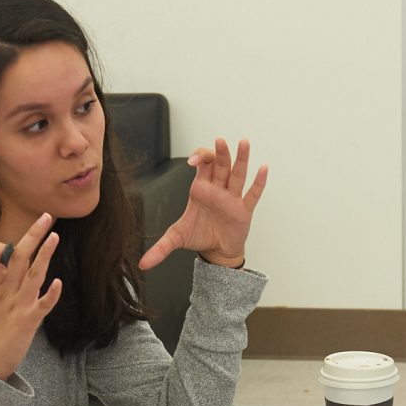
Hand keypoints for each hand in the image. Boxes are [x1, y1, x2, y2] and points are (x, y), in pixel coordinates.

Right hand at [0, 212, 61, 382]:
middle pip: (18, 256)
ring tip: (54, 236)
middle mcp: (9, 292)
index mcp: (1, 287)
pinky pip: (41, 306)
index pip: (2, 257)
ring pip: (31, 275)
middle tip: (46, 216)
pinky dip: (50, 294)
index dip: (12, 243)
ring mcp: (18, 306)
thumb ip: (6, 284)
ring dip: (43, 255)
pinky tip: (58, 283)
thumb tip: (16, 267)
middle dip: (32, 235)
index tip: (30, 233)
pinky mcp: (27, 322)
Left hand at [140, 137, 267, 270]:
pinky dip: (259, 182)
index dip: (199, 158)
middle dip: (221, 153)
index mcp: (201, 188)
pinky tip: (264, 169)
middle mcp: (218, 189)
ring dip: (242, 159)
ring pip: (238, 174)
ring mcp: (232, 198)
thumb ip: (160, 248)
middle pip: (221, 165)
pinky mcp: (244, 210)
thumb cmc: (199, 237)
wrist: (217, 252)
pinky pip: (252, 194)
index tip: (192, 163)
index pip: (203, 164)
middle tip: (219, 140)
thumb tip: (141, 264)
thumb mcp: (177, 239)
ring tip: (244, 142)